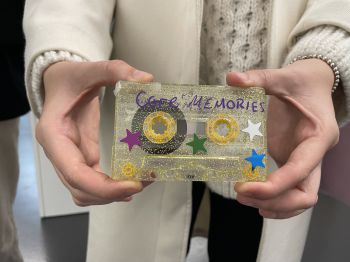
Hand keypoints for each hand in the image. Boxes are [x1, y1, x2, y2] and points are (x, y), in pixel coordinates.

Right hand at [37, 60, 153, 205]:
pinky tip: (131, 184)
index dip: (103, 187)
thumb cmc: (69, 79)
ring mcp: (69, 158)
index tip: (132, 185)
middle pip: (81, 189)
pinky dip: (111, 187)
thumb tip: (146, 79)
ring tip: (142, 183)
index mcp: (54, 135)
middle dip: (112, 193)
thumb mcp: (89, 70)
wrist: (59, 83)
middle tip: (144, 183)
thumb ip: (115, 70)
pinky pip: (94, 181)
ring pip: (86, 192)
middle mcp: (58, 153)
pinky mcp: (81, 158)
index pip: (74, 173)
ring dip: (112, 194)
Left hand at [227, 59, 339, 218]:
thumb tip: (231, 78)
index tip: (245, 187)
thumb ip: (259, 78)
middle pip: (305, 194)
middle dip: (275, 201)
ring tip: (244, 199)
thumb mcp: (282, 76)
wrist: (314, 84)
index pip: (301, 170)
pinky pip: (290, 189)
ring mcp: (305, 160)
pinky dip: (275, 199)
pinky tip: (254, 198)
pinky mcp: (293, 160)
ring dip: (275, 205)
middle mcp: (315, 154)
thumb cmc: (301, 81)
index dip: (275, 185)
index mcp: (318, 136)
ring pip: (300, 197)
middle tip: (241, 195)